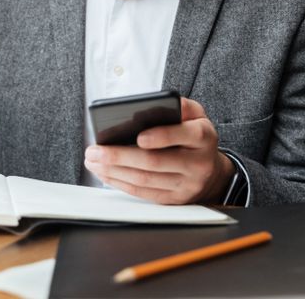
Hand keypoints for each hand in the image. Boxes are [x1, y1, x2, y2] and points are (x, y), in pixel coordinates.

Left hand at [83, 97, 234, 203]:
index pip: (184, 135)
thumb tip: (154, 104)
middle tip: (95, 151)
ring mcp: (187, 185)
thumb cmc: (194, 135)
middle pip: (155, 162)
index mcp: (203, 137)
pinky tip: (105, 174)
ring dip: (114, 171)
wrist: (211, 171)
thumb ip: (179, 105)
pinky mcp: (175, 199)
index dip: (161, 137)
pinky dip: (120, 183)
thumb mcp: (195, 114)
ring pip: (145, 180)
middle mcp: (198, 163)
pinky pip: (144, 193)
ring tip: (93, 161)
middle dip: (120, 156)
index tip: (138, 136)